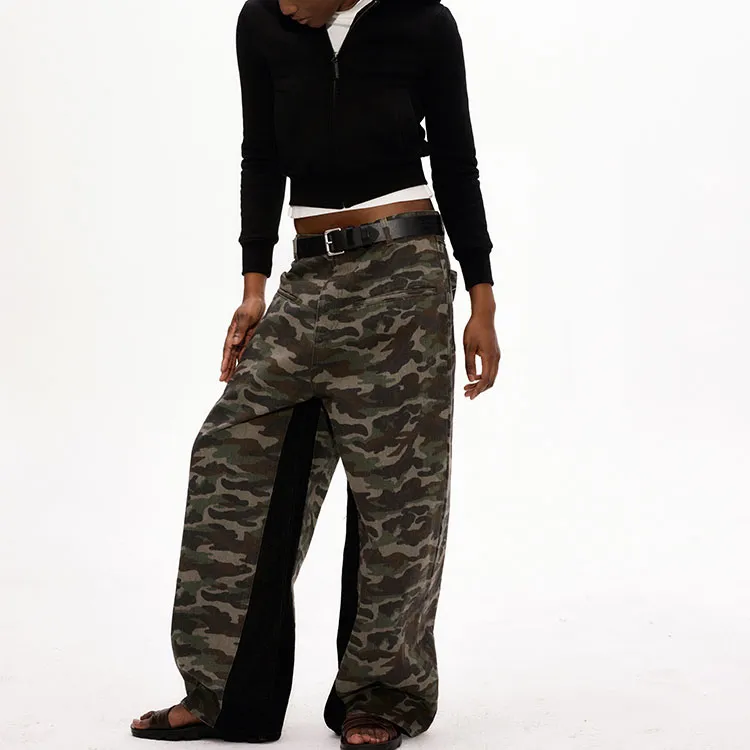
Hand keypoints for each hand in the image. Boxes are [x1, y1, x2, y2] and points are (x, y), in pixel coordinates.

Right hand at [220, 296, 265, 382]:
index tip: (222, 370)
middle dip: (226, 368)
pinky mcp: (248, 339)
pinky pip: (244, 352)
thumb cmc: (250, 307)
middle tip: (223, 380)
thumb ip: (240, 330)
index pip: (228, 349)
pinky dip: (242, 361)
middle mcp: (235, 338)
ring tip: (230, 379)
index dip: (225, 360)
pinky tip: (241, 370)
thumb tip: (234, 343)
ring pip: (236, 356)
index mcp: (232, 332)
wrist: (256, 302)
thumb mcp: (245, 317)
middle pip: (230, 355)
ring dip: (233, 367)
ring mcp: (241, 339)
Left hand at [463, 284, 500, 398]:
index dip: (477, 390)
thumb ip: (469, 364)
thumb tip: (470, 379)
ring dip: (481, 383)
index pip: (485, 379)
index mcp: (490, 357)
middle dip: (479, 389)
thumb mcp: (468, 347)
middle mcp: (496, 358)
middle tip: (466, 394)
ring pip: (491, 376)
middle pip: (490, 381)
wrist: (484, 316)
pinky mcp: (495, 354)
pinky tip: (474, 377)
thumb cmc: (474, 329)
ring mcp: (497, 356)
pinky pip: (491, 370)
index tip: (469, 396)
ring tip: (468, 388)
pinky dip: (484, 376)